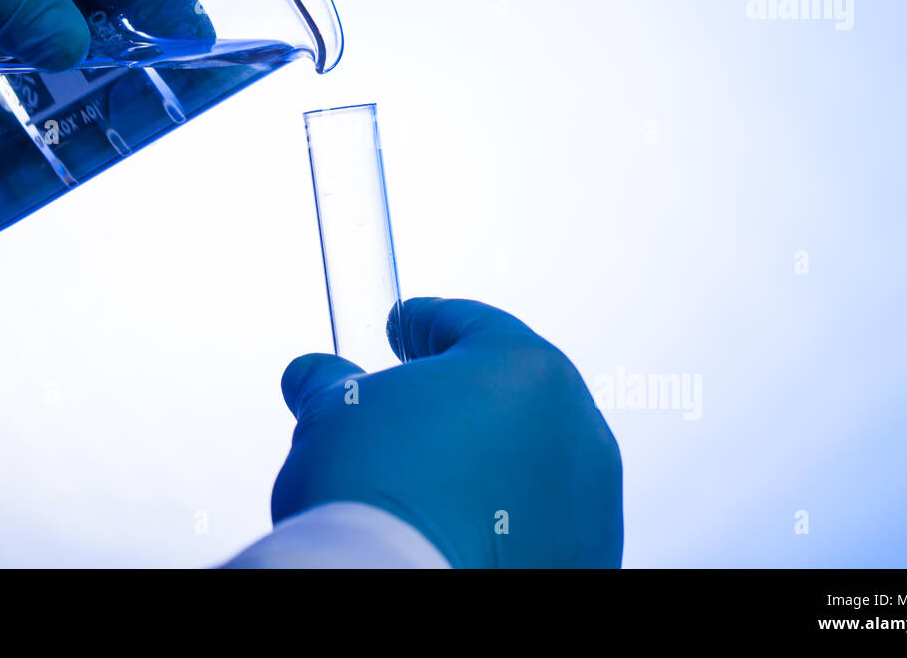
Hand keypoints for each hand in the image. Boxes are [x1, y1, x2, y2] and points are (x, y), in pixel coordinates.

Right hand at [272, 297, 623, 567]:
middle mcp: (577, 427)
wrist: (394, 583)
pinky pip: (543, 523)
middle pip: (511, 394)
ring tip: (430, 482)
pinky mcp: (588, 559)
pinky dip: (506, 519)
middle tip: (409, 408)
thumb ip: (331, 383)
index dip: (426, 323)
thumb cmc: (374, 491)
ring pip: (534, 461)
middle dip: (460, 398)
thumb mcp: (335, 415)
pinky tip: (458, 529)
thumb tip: (316, 377)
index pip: (471, 325)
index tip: (402, 327)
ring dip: (489, 461)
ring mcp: (591, 502)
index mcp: (526, 368)